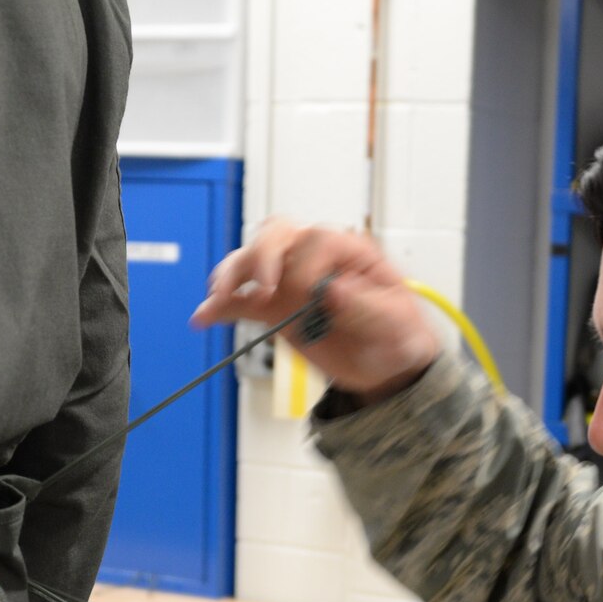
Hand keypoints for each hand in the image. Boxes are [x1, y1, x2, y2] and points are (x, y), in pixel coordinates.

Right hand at [193, 218, 439, 402]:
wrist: (386, 366)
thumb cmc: (398, 336)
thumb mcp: (397, 324)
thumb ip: (370, 307)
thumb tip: (337, 290)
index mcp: (350, 252)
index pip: (318, 239)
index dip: (309, 264)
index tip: (313, 295)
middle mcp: (314, 259)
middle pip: (277, 235)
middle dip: (263, 255)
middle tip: (263, 287)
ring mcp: (290, 281)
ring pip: (251, 260)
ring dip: (232, 274)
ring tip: (220, 296)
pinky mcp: (275, 308)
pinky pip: (241, 301)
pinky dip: (220, 307)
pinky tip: (204, 317)